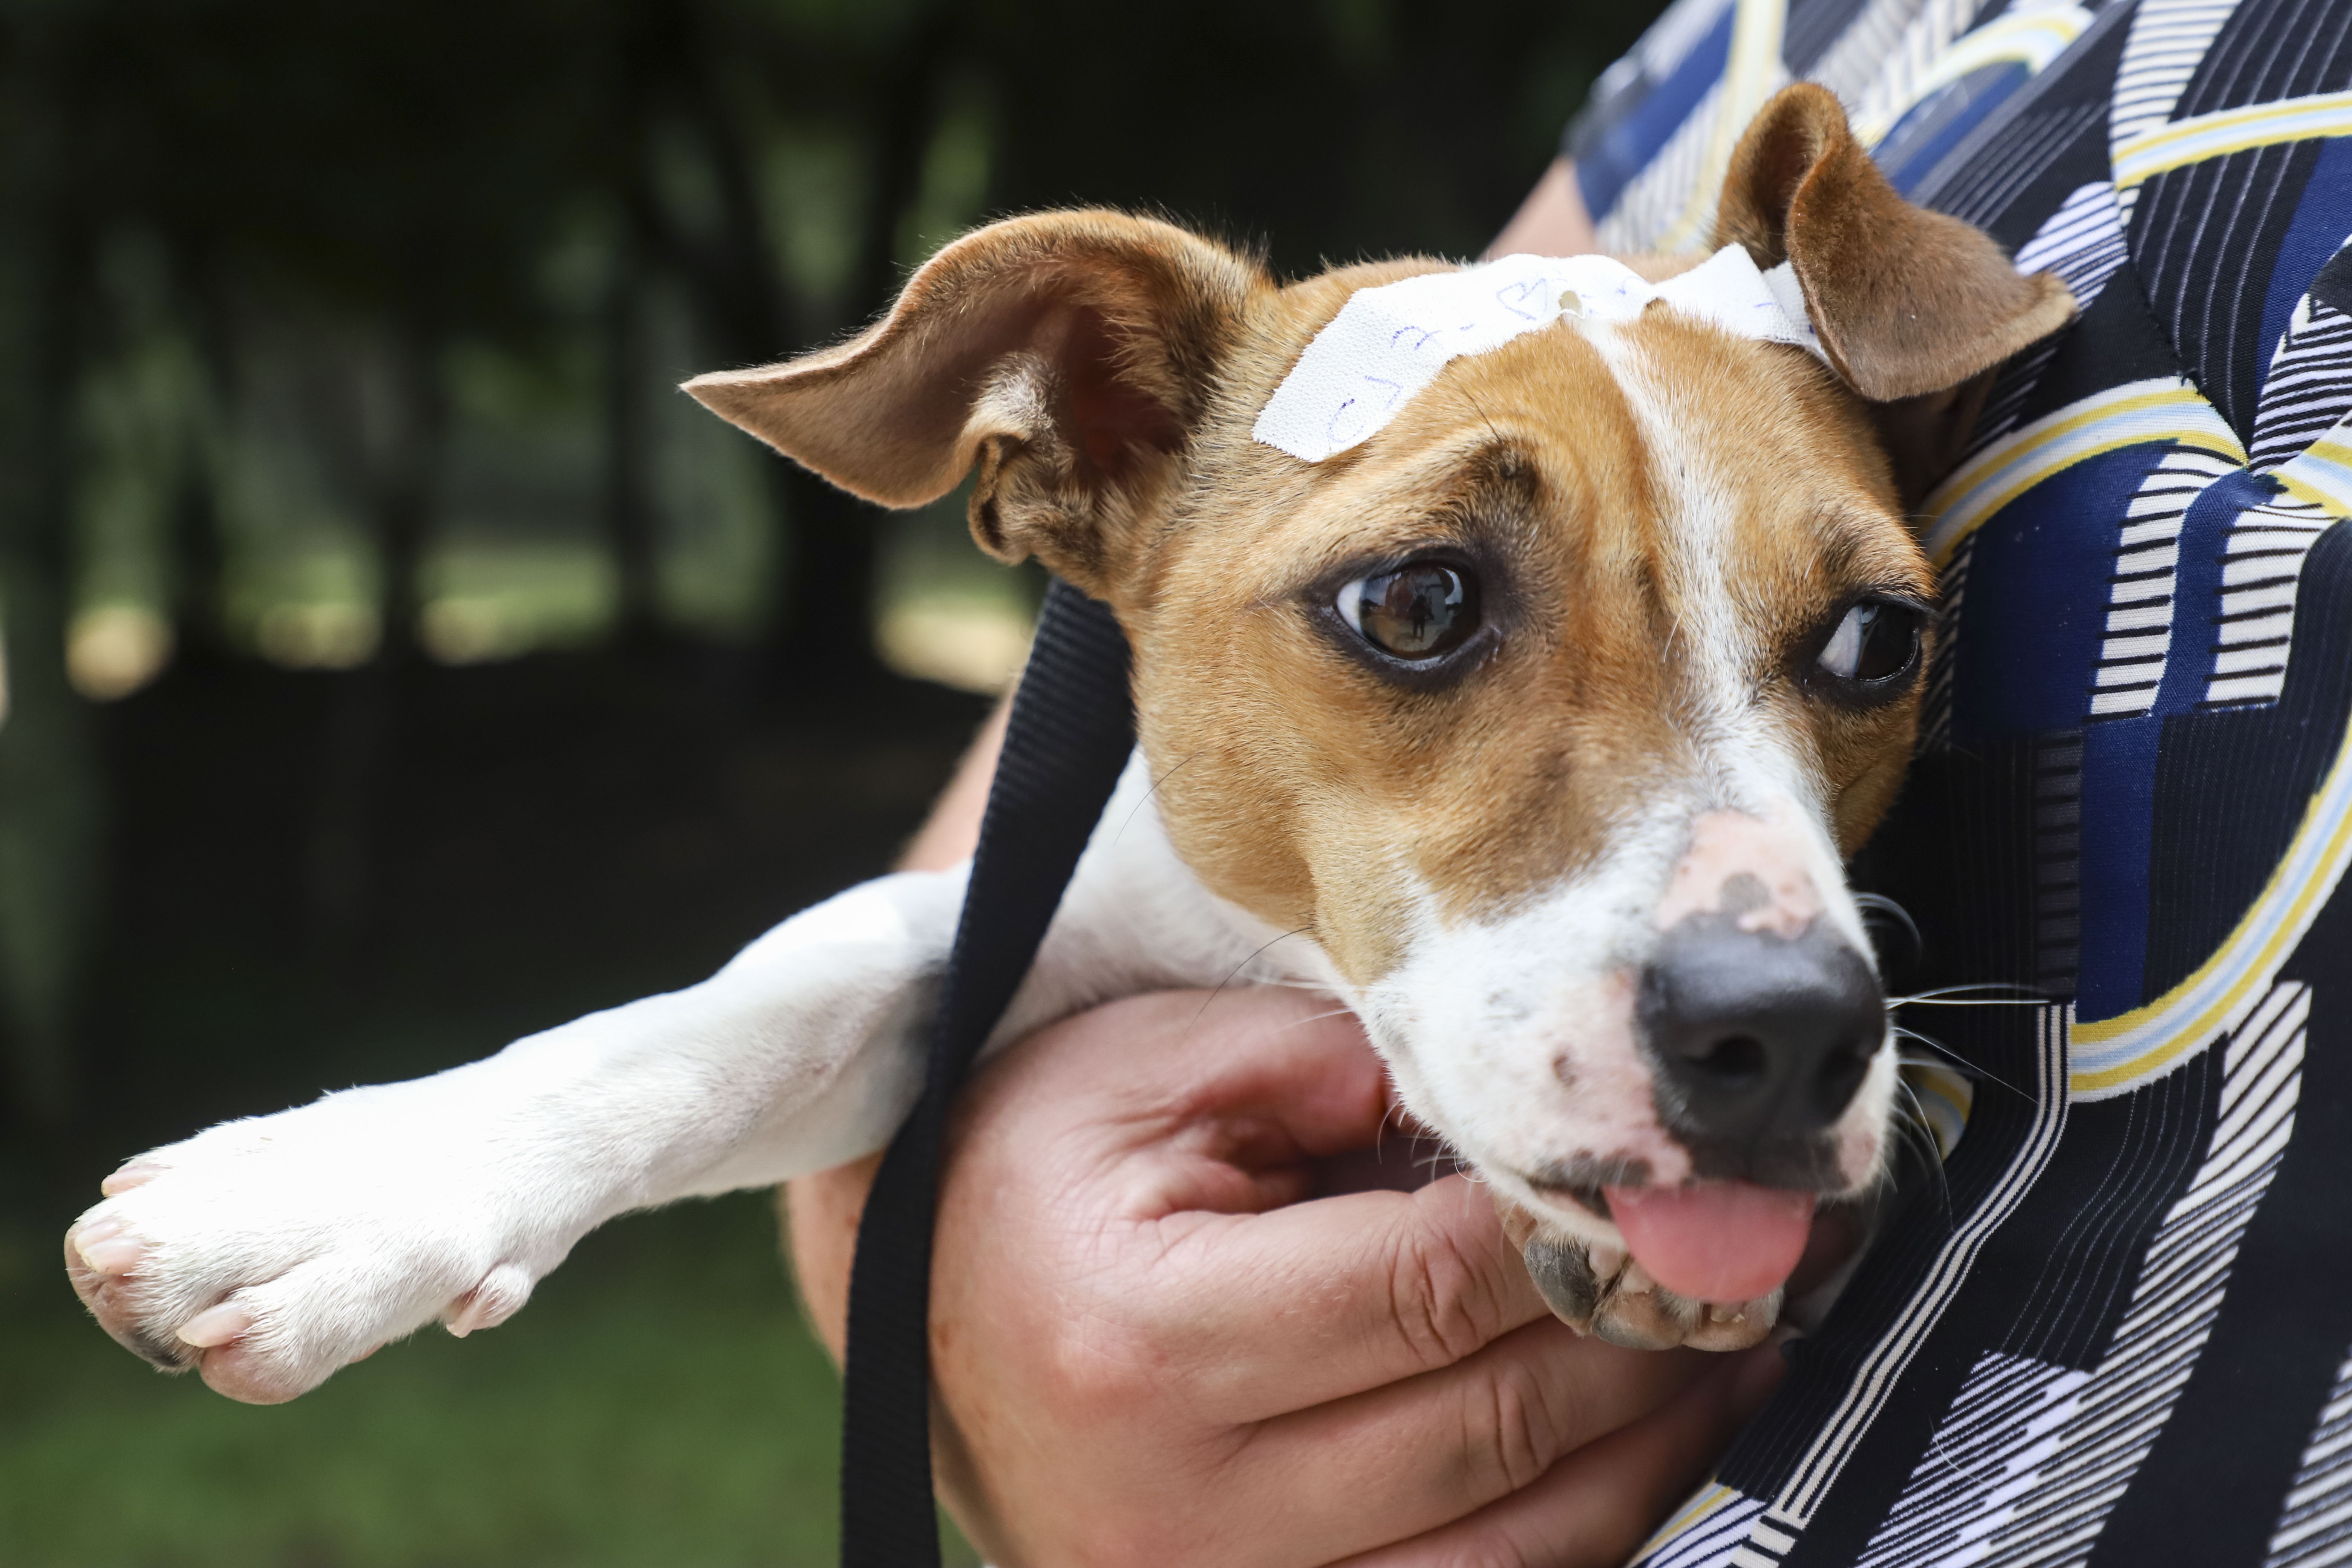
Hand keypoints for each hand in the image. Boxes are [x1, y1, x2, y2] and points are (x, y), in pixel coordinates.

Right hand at [787, 987, 1781, 1566]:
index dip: (1565, 1239)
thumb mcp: (1144, 1068)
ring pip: (1504, 1552)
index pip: (1427, 1289)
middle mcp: (1176, 1506)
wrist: (929, 1304)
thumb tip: (1494, 1120)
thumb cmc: (1041, 1161)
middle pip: (1486, 1430)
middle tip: (1743, 1272)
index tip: (1661, 1189)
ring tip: (1731, 1364)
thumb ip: (1312, 1065)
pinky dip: (1574, 1541)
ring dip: (1644, 1458)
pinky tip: (1639, 1459)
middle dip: (1638, 1346)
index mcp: (1148, 1341)